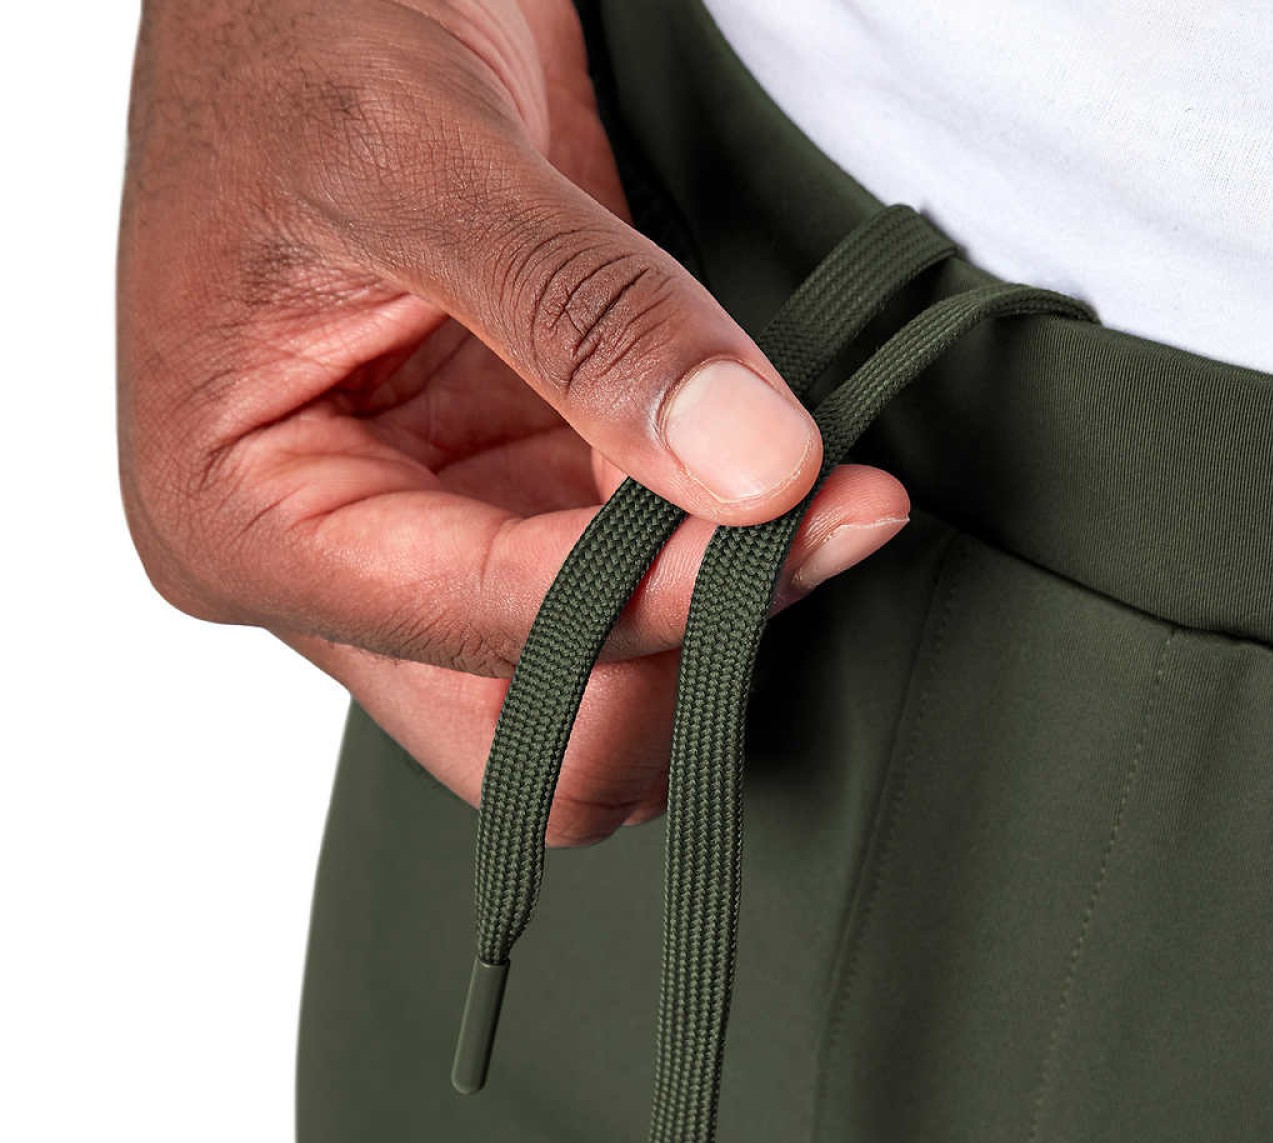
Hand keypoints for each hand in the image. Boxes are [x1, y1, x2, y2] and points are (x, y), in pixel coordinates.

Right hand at [117, 0, 908, 842]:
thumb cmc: (294, 24)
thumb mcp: (425, 153)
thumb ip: (588, 323)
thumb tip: (751, 472)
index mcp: (241, 518)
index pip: (481, 638)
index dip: (655, 596)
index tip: (803, 510)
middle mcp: (331, 563)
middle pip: (524, 732)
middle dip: (674, 665)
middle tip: (812, 537)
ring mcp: (429, 539)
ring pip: (595, 679)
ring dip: (715, 607)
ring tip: (820, 496)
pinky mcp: (510, 497)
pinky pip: (630, 586)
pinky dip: (716, 555)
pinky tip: (782, 480)